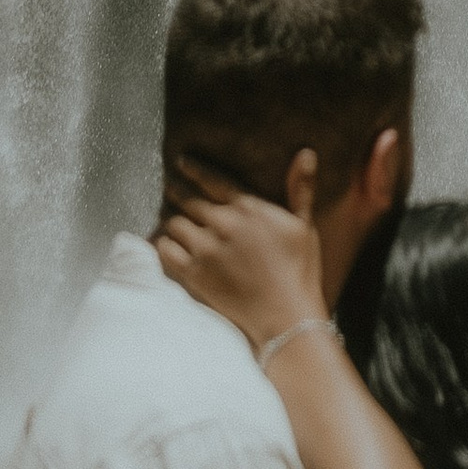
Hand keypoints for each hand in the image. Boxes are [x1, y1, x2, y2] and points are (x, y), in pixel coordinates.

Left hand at [155, 149, 328, 355]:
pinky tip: (162, 241)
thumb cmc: (300, 270)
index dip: (193, 169)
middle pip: (188, 200)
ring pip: (174, 223)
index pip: (212, 180)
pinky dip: (161, 243)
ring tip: (167, 215)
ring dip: (169, 217)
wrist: (286, 315)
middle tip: (169, 187)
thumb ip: (300, 188)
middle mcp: (223, 223)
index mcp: (248, 208)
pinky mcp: (194, 274)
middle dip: (176, 191)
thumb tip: (306, 153)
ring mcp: (206, 249)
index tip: (180, 162)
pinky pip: (166, 250)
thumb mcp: (304, 225)